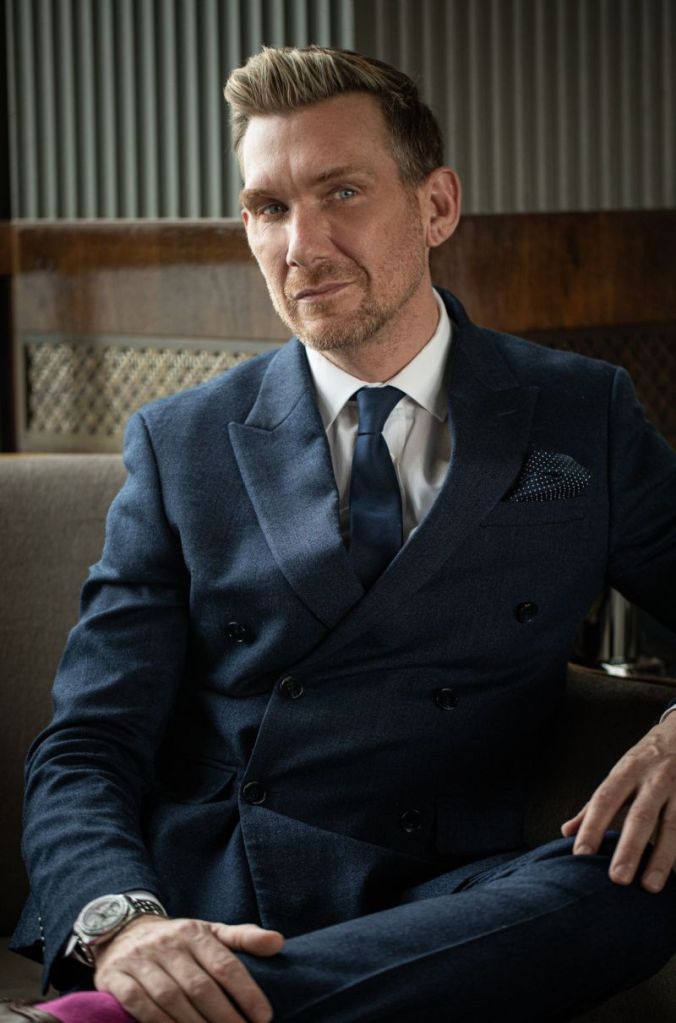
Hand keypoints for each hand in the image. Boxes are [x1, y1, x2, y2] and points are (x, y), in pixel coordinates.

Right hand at [94, 915, 283, 1022]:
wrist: (123, 931)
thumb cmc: (178, 940)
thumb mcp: (210, 932)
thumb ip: (243, 938)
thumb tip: (278, 943)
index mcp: (194, 932)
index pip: (225, 965)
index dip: (246, 993)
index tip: (263, 1017)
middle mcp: (168, 944)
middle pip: (200, 987)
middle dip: (224, 1017)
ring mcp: (140, 960)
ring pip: (171, 999)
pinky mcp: (116, 978)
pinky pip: (139, 1005)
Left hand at [561, 712, 675, 892]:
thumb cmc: (645, 759)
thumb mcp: (619, 772)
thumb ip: (594, 804)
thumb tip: (566, 832)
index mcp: (628, 771)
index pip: (605, 799)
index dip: (592, 826)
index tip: (580, 854)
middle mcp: (654, 779)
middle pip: (641, 816)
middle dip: (629, 848)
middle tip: (616, 879)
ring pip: (672, 826)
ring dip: (661, 859)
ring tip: (649, 886)